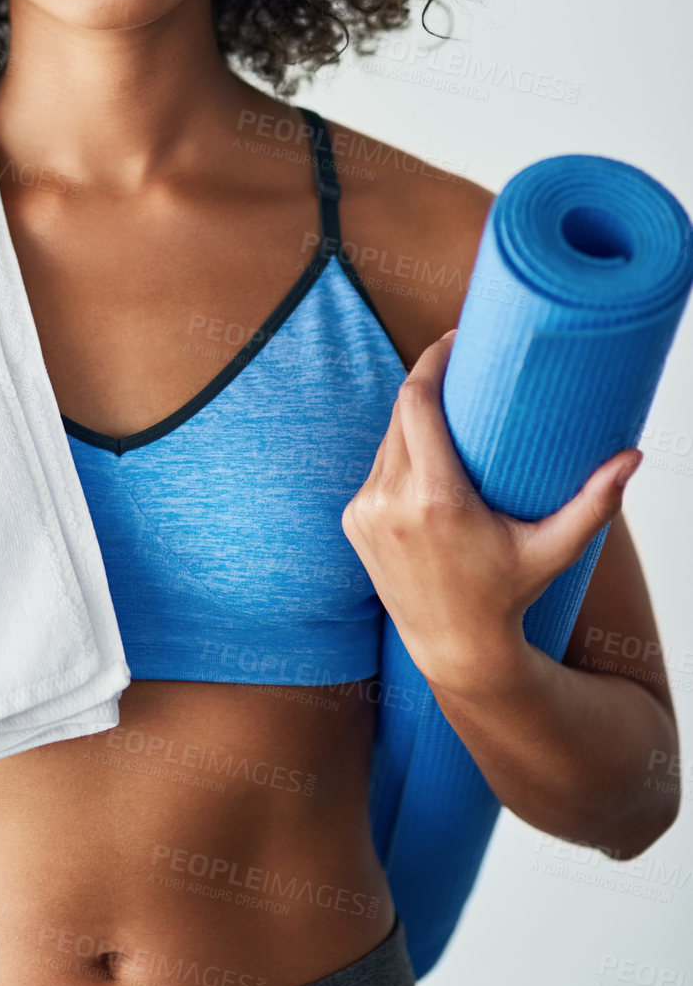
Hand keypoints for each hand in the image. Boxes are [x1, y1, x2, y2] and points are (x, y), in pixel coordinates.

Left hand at [339, 329, 641, 691]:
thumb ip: (595, 503)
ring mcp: (365, 511)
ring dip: (412, 421)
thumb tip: (633, 455)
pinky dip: (399, 456)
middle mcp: (389, 501)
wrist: (453, 646)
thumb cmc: (508, 594)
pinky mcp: (352, 521)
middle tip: (460, 365)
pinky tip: (424, 455)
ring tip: (449, 411)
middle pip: (402, 414)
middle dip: (428, 384)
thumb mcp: (554, 550)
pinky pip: (376, 469)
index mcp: (434, 499)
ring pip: (388, 440)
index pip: (416, 403)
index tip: (454, 339)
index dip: (431, 361)